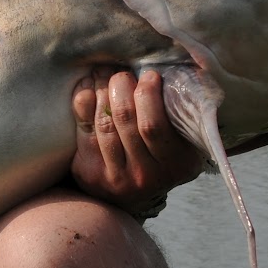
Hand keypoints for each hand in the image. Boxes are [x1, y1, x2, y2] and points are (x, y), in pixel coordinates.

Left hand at [70, 69, 202, 216]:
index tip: (148, 74)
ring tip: (104, 73)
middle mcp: (145, 176)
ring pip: (103, 124)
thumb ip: (178, 114)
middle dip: (121, 87)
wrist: (136, 195)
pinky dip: (84, 104)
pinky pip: (83, 131)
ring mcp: (115, 178)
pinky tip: (88, 88)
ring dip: (101, 91)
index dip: (147, 94)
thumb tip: (164, 72)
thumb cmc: (164, 154)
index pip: (153, 125)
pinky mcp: (89, 174)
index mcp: (175, 165)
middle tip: (121, 72)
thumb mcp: (185, 140)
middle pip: (125, 120)